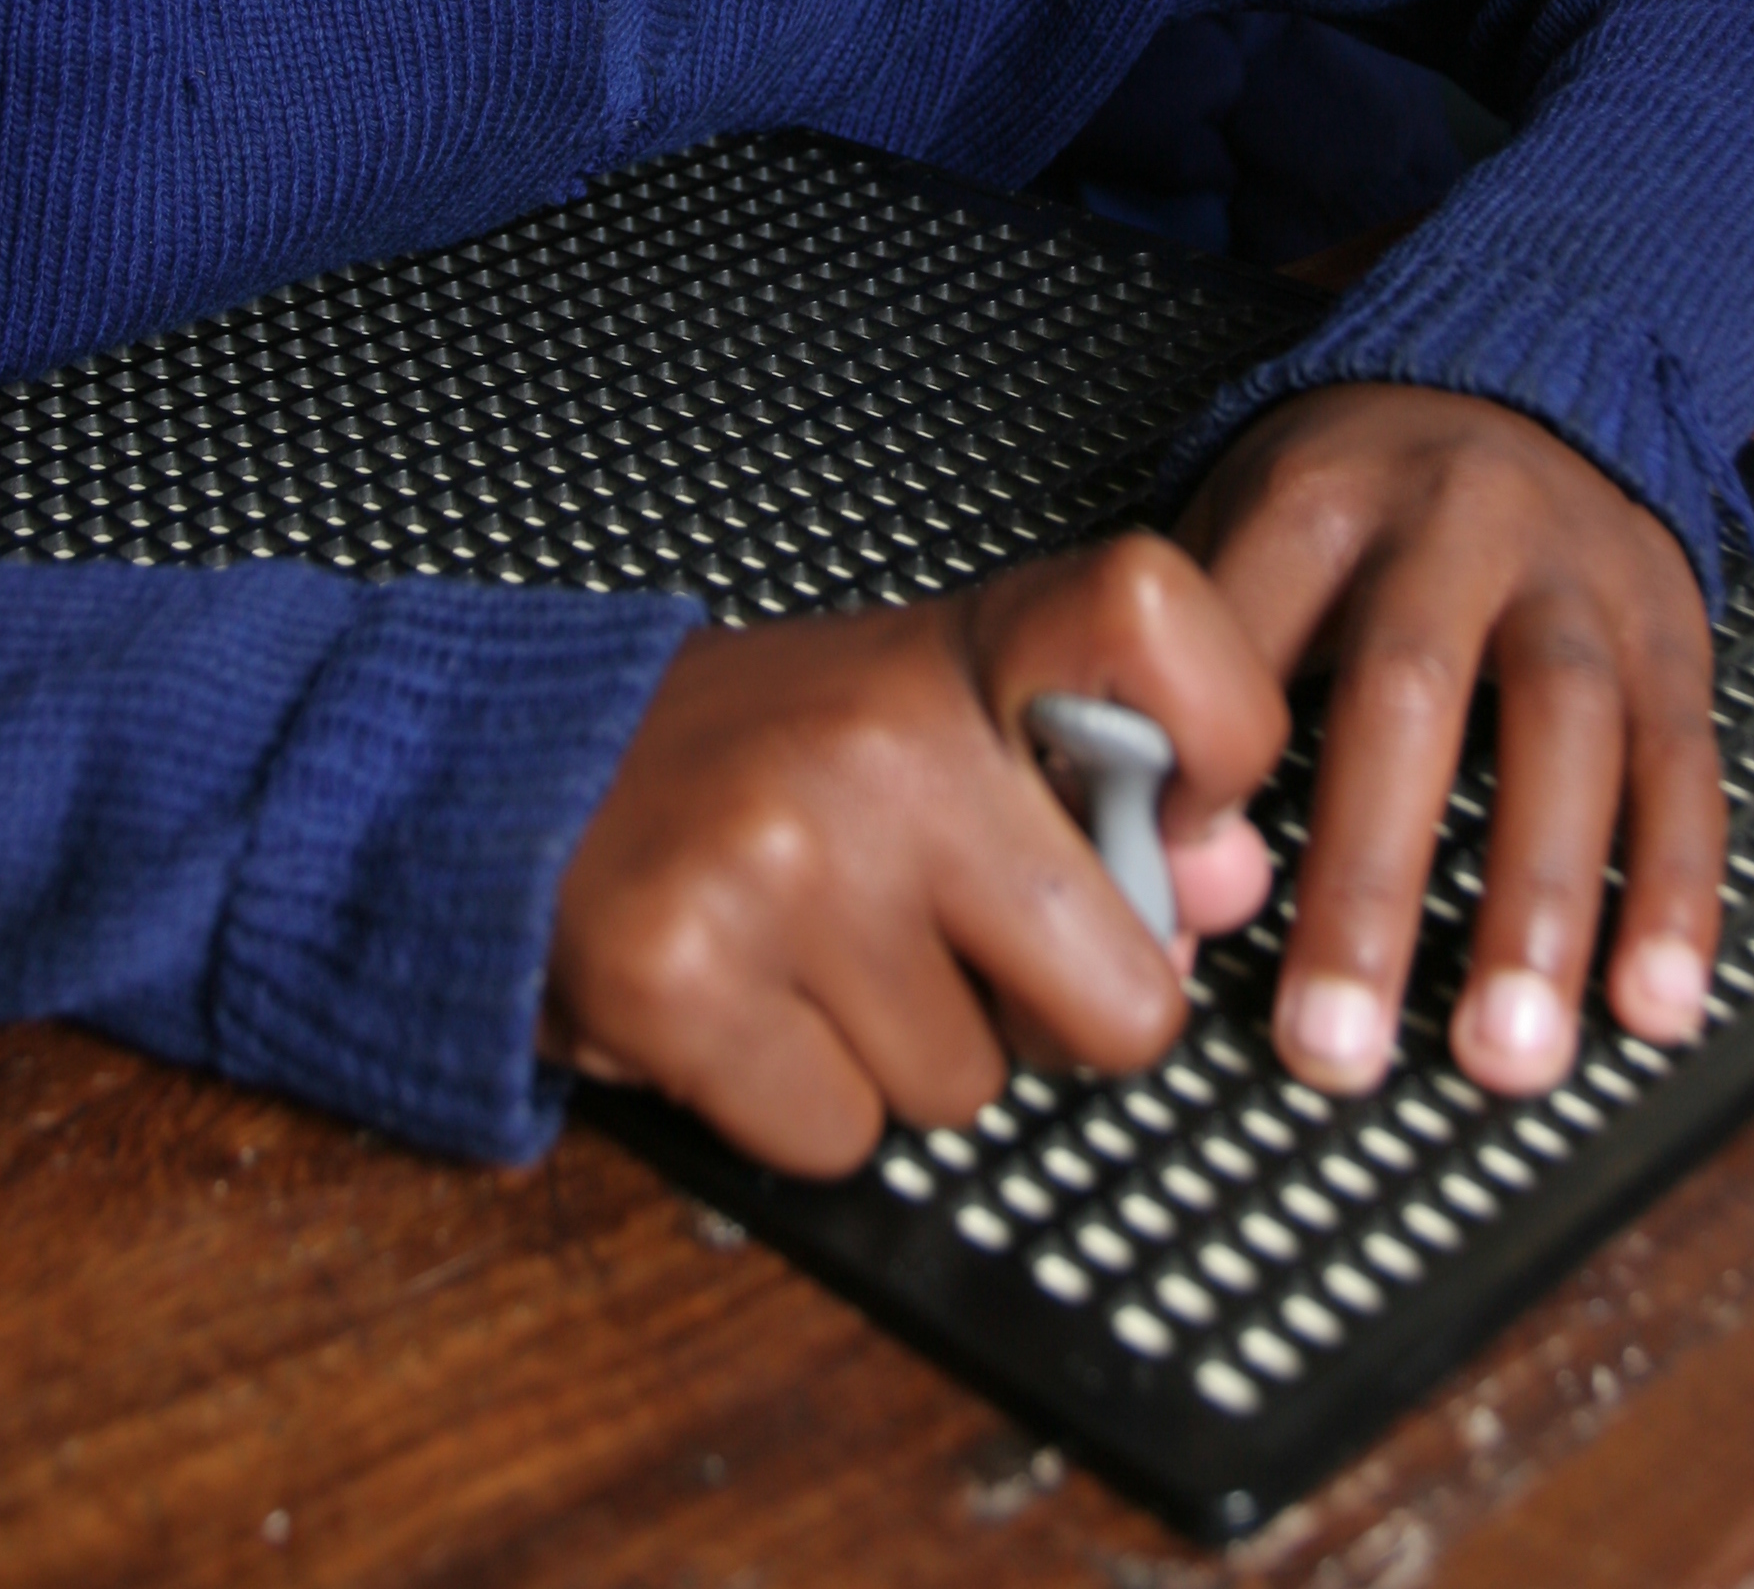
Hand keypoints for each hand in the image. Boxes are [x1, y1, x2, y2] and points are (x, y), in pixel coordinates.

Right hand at [544, 534, 1276, 1175]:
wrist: (525, 770)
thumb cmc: (769, 758)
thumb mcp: (945, 720)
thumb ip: (1103, 789)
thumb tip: (1228, 889)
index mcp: (966, 646)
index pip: (1159, 617)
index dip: (1221, 737)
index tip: (1177, 812)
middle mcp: (885, 738)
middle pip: (1122, 996)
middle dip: (1053, 1018)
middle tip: (950, 939)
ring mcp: (783, 858)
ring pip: (969, 1089)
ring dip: (906, 1057)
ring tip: (820, 954)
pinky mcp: (683, 976)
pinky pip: (840, 1138)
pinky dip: (802, 1107)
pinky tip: (751, 1005)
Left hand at [1181, 383, 1723, 1100]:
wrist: (1530, 376)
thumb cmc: (1359, 491)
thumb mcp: (1248, 514)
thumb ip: (1191, 658)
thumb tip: (1131, 851)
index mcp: (1322, 495)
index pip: (1247, 632)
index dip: (1209, 767)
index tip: (1178, 893)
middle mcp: (1454, 523)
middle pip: (1409, 694)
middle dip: (1369, 881)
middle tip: (1332, 1039)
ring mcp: (1575, 577)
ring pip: (1568, 734)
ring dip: (1537, 906)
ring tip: (1506, 1053)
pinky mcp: (1669, 632)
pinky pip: (1682, 767)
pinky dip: (1674, 892)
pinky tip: (1653, 1003)